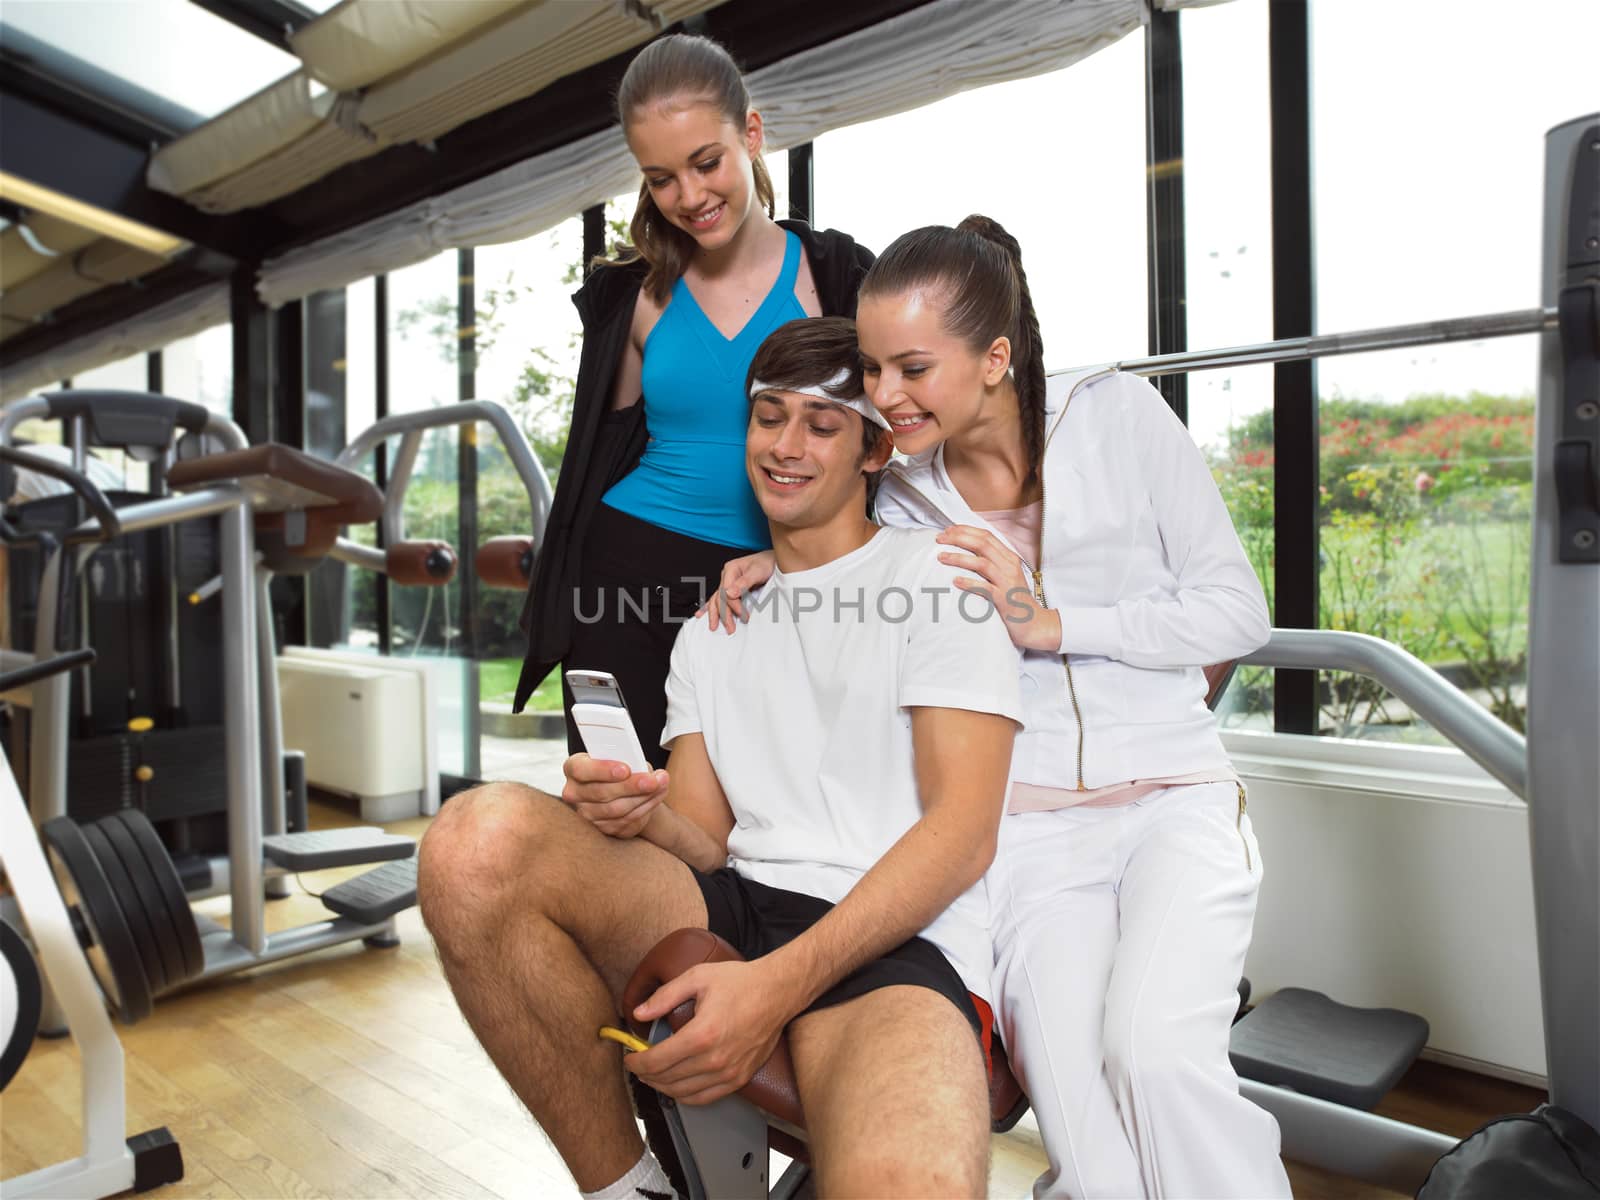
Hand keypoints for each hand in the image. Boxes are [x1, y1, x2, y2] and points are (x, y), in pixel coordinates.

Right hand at [560, 753, 667, 838]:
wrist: (622, 789)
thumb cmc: (619, 767)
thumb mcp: (622, 757)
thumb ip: (628, 759)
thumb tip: (644, 769)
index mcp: (574, 768)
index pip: (581, 770)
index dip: (603, 770)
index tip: (626, 769)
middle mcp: (575, 793)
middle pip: (601, 792)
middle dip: (630, 786)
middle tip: (652, 781)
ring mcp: (586, 814)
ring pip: (616, 809)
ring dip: (642, 798)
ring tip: (660, 785)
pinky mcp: (602, 829)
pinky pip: (625, 821)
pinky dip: (645, 808)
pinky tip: (656, 796)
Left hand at [623, 959, 792, 1104]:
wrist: (778, 992)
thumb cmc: (741, 982)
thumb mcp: (697, 978)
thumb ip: (664, 996)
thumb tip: (639, 1013)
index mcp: (702, 1034)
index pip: (657, 1060)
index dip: (637, 1062)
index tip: (629, 1057)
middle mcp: (715, 1059)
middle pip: (667, 1079)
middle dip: (646, 1074)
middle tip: (638, 1064)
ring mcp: (729, 1072)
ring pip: (683, 1093)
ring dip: (662, 1086)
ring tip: (653, 1074)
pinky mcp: (740, 1078)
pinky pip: (705, 1098)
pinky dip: (685, 1096)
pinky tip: (677, 1085)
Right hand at [697, 550, 777, 632]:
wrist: (773, 561)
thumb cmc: (766, 564)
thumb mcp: (757, 571)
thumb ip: (744, 582)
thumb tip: (730, 593)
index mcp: (731, 569)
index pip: (727, 592)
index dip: (734, 605)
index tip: (744, 615)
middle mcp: (727, 576)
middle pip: (720, 597)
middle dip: (724, 614)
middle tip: (730, 628)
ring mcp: (728, 582)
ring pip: (716, 599)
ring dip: (715, 614)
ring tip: (714, 627)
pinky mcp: (732, 588)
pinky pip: (718, 598)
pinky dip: (709, 607)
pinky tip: (701, 613)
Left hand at [937, 524, 1062, 651]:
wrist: (1034, 623)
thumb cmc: (1014, 599)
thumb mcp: (1005, 575)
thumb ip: (991, 562)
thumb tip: (966, 552)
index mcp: (1009, 557)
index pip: (986, 536)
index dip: (965, 530)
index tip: (947, 531)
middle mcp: (1009, 566)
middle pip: (982, 544)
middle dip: (958, 538)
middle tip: (939, 539)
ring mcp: (1007, 582)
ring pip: (982, 563)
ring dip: (959, 558)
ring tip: (941, 557)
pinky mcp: (1005, 599)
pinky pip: (985, 588)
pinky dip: (969, 583)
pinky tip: (955, 581)